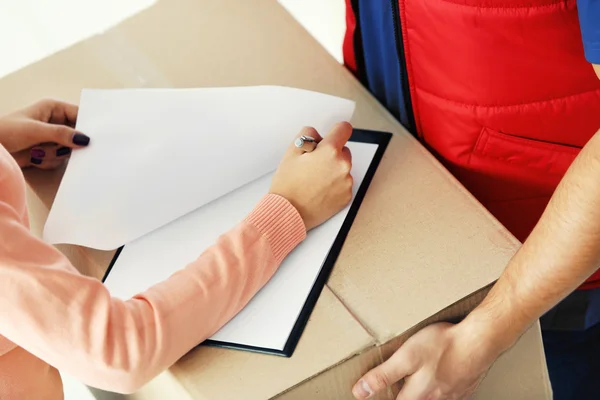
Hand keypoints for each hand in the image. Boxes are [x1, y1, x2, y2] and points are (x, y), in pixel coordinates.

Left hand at [0, 99, 89, 168]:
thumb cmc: (6, 131)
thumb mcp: (35, 130)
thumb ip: (61, 134)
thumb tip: (84, 139)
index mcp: (53, 108)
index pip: (79, 114)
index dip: (89, 125)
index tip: (94, 138)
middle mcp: (55, 122)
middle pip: (77, 135)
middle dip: (68, 144)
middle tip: (61, 148)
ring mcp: (52, 138)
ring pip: (69, 149)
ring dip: (54, 154)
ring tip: (37, 151)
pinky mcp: (48, 151)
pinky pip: (59, 159)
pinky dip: (48, 161)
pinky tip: (35, 157)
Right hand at [270, 122, 353, 230]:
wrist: (288, 213)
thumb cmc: (288, 185)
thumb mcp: (291, 152)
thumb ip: (307, 135)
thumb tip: (317, 135)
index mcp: (330, 151)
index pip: (344, 129)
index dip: (336, 131)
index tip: (332, 136)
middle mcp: (343, 165)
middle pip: (343, 150)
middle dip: (331, 154)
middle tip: (313, 164)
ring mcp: (347, 182)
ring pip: (343, 168)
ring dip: (333, 170)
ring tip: (314, 179)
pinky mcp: (346, 196)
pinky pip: (343, 184)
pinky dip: (334, 185)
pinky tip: (319, 190)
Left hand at [353, 322, 497, 399]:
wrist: (479, 340)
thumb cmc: (443, 346)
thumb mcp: (406, 357)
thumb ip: (383, 375)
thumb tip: (360, 391)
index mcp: (418, 395)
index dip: (385, 397)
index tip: (378, 395)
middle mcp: (436, 399)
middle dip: (405, 394)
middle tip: (401, 384)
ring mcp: (453, 395)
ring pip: (433, 399)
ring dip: (423, 392)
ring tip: (419, 380)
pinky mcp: (465, 387)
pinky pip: (449, 394)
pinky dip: (441, 388)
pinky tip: (439, 376)